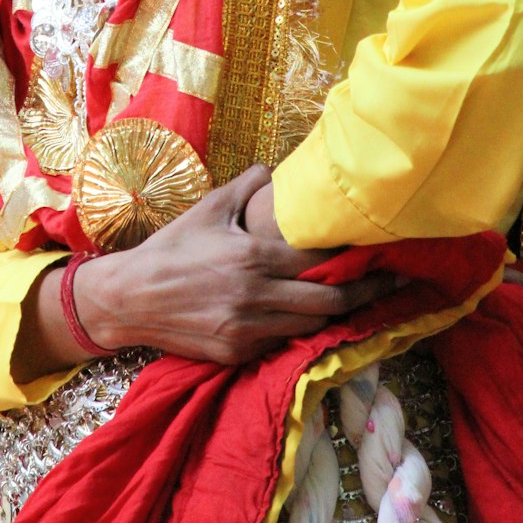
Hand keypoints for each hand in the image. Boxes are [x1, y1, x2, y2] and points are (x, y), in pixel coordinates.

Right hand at [74, 164, 393, 365]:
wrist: (130, 298)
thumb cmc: (172, 247)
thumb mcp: (208, 207)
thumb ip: (247, 186)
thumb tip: (275, 170)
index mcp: (252, 257)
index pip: (319, 261)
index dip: (353, 258)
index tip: (379, 250)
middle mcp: (256, 296)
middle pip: (330, 303)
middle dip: (366, 293)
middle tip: (392, 282)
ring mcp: (248, 330)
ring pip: (311, 327)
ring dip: (334, 314)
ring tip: (358, 298)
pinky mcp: (238, 353)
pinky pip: (282, 343)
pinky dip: (298, 329)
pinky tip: (308, 316)